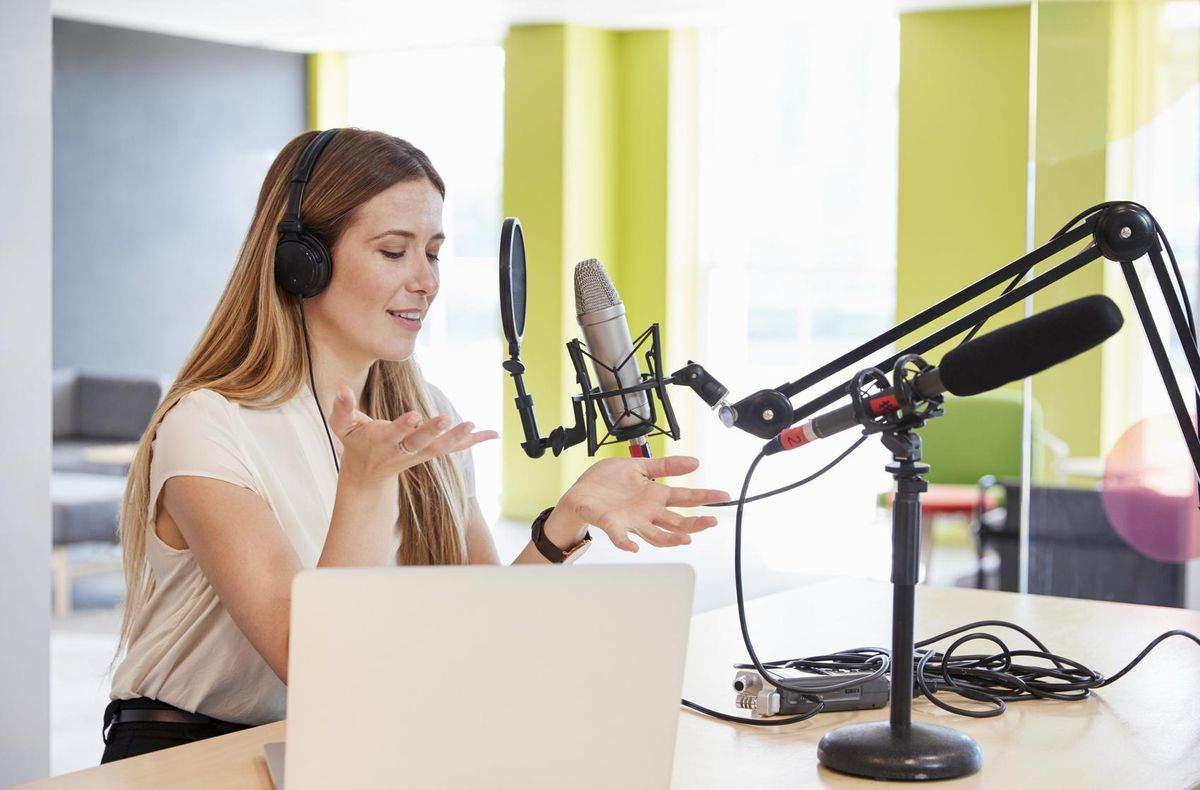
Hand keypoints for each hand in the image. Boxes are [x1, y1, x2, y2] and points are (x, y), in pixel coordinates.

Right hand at [327, 385, 497, 487]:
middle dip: (433, 432)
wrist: (367, 473)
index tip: (413, 415)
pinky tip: (492, 434)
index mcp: (382, 442)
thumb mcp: (342, 427)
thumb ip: (340, 409)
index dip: (402, 426)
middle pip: (420, 443)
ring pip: (439, 449)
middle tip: (447, 419)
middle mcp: (402, 450)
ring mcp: (418, 454)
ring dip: (457, 438)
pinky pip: (454, 448)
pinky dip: (473, 441)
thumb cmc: (356, 443)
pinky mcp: (431, 452)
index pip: (393, 434)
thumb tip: (341, 389)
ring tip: (472, 426)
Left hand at [551, 456, 728, 552]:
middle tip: (712, 522)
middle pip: (677, 522)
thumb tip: (694, 462)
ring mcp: (632, 521)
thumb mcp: (640, 465)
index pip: (686, 498)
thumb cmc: (608, 481)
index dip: (705, 497)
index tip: (724, 496)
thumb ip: (666, 465)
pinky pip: (621, 537)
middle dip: (695, 524)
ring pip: (656, 535)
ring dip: (670, 539)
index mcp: (655, 495)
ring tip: (685, 539)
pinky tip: (633, 547)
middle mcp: (648, 512)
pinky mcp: (612, 524)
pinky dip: (627, 543)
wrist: (581, 491)